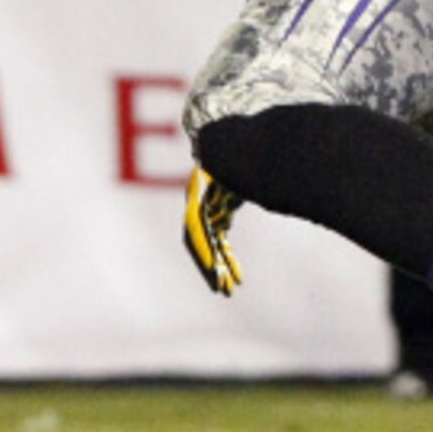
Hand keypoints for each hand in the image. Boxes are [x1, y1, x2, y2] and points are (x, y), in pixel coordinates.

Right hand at [183, 166, 242, 296]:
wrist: (230, 141)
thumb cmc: (228, 153)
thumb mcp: (225, 165)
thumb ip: (220, 177)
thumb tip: (214, 190)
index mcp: (197, 200)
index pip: (196, 233)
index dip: (204, 252)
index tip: (214, 270)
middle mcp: (198, 211)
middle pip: (202, 246)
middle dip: (213, 268)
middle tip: (224, 290)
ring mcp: (207, 215)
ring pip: (211, 248)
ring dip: (221, 267)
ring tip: (231, 288)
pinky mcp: (217, 216)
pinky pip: (219, 242)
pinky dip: (227, 257)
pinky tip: (236, 273)